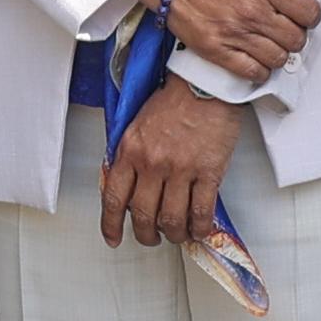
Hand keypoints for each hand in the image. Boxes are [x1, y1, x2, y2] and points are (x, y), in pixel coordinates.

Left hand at [100, 74, 240, 246]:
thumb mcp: (137, 126)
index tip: (113, 238)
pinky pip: (201, 211)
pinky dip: (199, 227)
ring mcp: (181, 169)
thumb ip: (129, 156)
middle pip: (143, 216)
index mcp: (130, 151)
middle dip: (146, 235)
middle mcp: (152, 163)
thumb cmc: (174, 99)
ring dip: (174, 234)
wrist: (205, 82)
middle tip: (152, 238)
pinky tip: (199, 229)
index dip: (111, 225)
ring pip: (172, 219)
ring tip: (178, 234)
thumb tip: (127, 186)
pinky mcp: (209, 171)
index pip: (114, 199)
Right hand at [129, 0, 320, 79]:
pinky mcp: (217, 50)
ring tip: (273, 43)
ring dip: (280, 52)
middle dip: (297, 34)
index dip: (311, 15)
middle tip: (287, 28)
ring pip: (278, 58)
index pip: (309, 12)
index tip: (303, 14)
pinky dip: (261, 70)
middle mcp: (254, 11)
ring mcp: (236, 33)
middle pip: (296, 39)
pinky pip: (252, 72)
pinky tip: (258, 59)